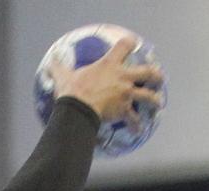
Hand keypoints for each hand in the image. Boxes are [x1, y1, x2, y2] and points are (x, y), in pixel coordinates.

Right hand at [50, 29, 164, 128]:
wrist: (78, 108)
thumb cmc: (72, 90)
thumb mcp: (64, 76)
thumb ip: (59, 67)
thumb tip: (50, 61)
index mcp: (110, 64)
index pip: (125, 46)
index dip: (130, 44)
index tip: (133, 44)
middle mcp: (123, 77)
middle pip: (147, 72)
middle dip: (155, 75)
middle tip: (158, 77)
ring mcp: (126, 94)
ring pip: (148, 96)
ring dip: (154, 100)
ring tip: (158, 102)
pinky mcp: (124, 109)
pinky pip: (134, 119)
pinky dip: (136, 125)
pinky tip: (138, 130)